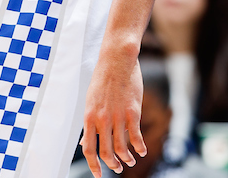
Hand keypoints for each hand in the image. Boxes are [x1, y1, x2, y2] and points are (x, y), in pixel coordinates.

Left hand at [81, 55, 144, 177]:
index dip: (93, 166)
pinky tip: (141, 151)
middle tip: (117, 168)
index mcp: (89, 117)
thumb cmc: (102, 81)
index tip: (98, 175)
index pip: (88, 149)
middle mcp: (102, 119)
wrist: (116, 61)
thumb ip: (90, 123)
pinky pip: (136, 137)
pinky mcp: (133, 113)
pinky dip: (139, 148)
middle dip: (112, 165)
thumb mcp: (90, 102)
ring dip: (126, 159)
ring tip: (129, 161)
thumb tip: (86, 143)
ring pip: (121, 148)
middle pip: (106, 153)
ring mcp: (117, 117)